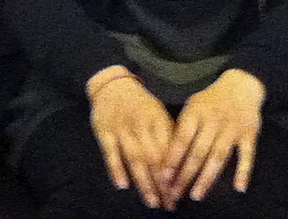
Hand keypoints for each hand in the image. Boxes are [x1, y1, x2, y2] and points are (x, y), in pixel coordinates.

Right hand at [88, 68, 174, 209]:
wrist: (113, 85)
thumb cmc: (141, 105)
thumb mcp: (159, 114)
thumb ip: (169, 137)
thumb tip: (183, 166)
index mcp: (158, 119)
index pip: (169, 150)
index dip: (174, 173)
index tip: (179, 193)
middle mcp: (141, 124)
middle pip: (153, 157)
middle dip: (162, 183)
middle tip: (168, 203)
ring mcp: (121, 128)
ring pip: (134, 157)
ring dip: (143, 181)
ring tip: (152, 201)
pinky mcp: (104, 131)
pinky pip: (110, 152)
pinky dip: (116, 169)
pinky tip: (122, 185)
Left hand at [164, 69, 264, 204]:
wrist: (241, 84)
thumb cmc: (211, 100)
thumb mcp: (192, 106)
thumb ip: (182, 128)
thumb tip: (164, 155)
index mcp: (195, 113)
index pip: (181, 139)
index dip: (171, 159)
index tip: (162, 177)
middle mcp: (213, 121)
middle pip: (198, 152)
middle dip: (185, 175)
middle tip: (175, 193)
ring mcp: (232, 128)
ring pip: (218, 157)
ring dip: (207, 178)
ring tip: (196, 194)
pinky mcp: (249, 134)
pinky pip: (247, 155)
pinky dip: (243, 171)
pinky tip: (239, 188)